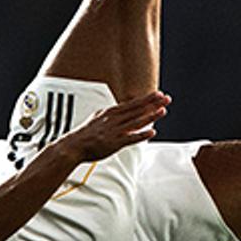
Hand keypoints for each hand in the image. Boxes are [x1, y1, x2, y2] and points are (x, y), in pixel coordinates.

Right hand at [56, 91, 170, 161]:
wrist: (74, 145)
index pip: (133, 103)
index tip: (158, 94)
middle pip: (137, 109)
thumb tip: (121, 109)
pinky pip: (130, 138)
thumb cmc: (86, 134)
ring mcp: (114, 131)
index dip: (147, 99)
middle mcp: (114, 119)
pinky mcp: (114, 143)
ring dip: (150, 116)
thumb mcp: (99, 118)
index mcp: (111, 113)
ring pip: (136, 121)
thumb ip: (112, 114)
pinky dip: (141, 135)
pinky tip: (152, 132)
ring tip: (163, 111)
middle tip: (166, 98)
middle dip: (153, 104)